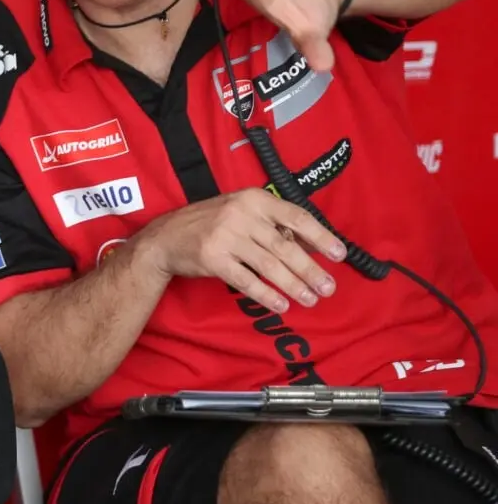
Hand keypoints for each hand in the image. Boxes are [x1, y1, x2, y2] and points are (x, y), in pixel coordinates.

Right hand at [137, 188, 347, 313]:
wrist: (166, 237)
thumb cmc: (210, 224)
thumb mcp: (242, 212)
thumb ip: (274, 225)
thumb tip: (314, 245)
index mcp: (253, 199)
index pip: (296, 216)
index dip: (320, 237)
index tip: (339, 255)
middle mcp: (241, 214)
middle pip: (285, 246)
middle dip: (310, 270)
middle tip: (328, 288)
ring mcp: (225, 236)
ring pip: (269, 265)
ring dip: (293, 285)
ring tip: (310, 299)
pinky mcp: (213, 258)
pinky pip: (246, 280)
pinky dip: (266, 294)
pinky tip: (281, 304)